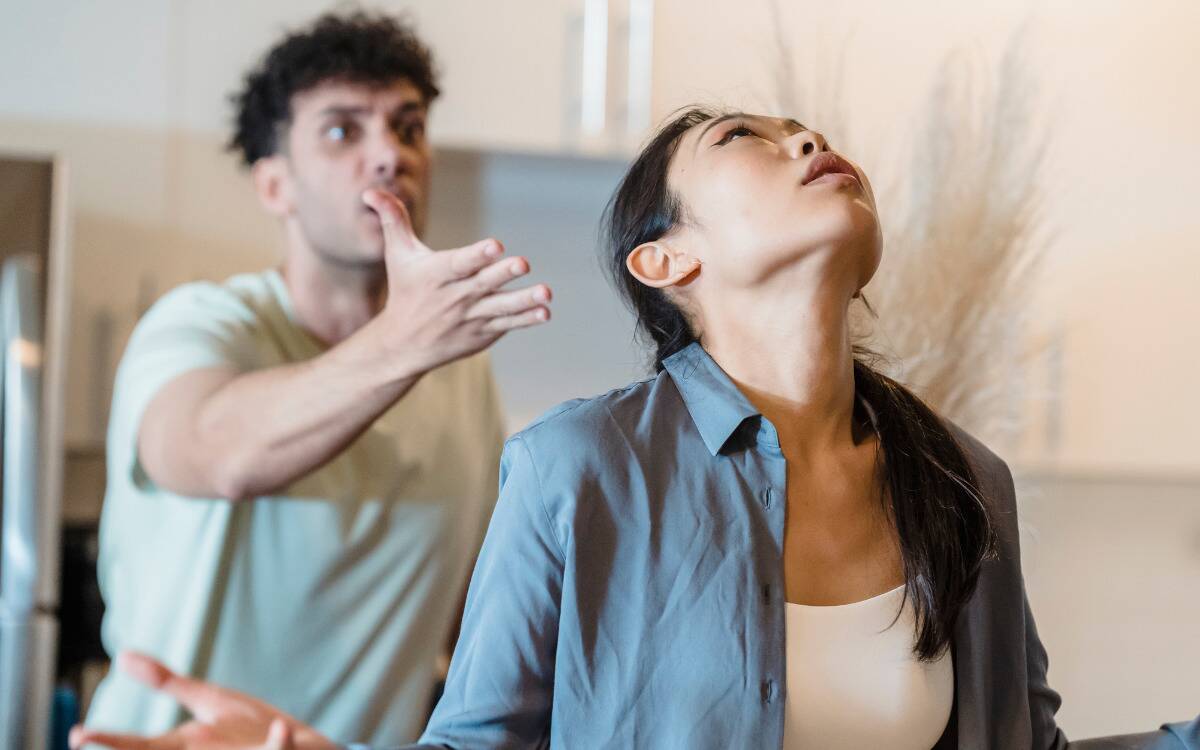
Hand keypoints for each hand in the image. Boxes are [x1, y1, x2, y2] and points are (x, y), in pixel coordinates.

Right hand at [69, 652, 337, 749]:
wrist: (301, 747)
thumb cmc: (249, 729)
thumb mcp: (206, 700)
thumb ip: (166, 682)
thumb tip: (122, 656)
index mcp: (187, 744)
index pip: (139, 745)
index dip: (108, 741)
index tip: (78, 734)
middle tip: (90, 741)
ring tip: (218, 738)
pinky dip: (278, 743)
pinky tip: (281, 728)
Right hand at [362, 188, 551, 376]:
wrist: (403, 344)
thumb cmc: (404, 290)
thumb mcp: (397, 255)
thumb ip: (393, 220)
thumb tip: (370, 190)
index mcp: (437, 275)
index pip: (459, 263)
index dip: (476, 254)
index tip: (495, 245)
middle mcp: (455, 297)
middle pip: (483, 283)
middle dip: (503, 274)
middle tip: (524, 263)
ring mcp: (471, 317)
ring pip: (501, 307)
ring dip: (524, 301)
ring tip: (546, 293)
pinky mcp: (483, 333)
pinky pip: (507, 325)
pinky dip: (526, 319)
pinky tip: (545, 312)